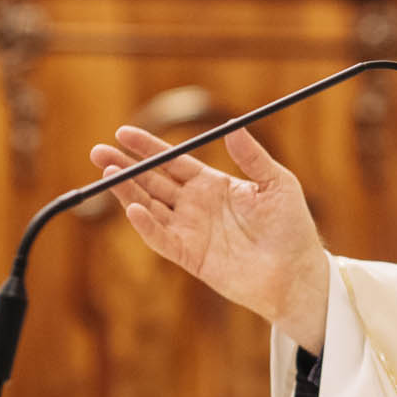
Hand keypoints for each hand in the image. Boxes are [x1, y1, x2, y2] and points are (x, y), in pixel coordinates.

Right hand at [88, 126, 330, 352]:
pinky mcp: (191, 256)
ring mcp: (190, 231)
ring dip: (127, 192)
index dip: (148, 148)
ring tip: (107, 173)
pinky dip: (146, 225)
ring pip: (150, 207)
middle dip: (125, 166)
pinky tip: (133, 209)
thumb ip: (253, 156)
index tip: (123, 132)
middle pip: (152, 181)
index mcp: (213, 184)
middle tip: (99, 151)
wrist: (296, 271)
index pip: (173, 161)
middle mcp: (196, 206)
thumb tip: (233, 125)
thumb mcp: (277, 183)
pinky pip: (162, 239)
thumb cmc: (291, 227)